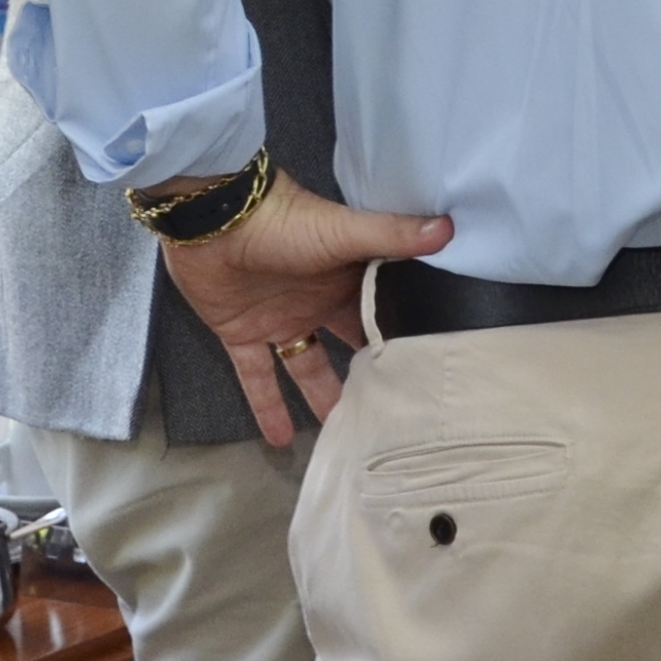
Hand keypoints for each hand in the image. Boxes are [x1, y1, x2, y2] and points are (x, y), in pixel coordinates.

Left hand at [159, 180, 452, 446]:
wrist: (212, 218)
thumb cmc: (284, 222)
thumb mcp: (343, 231)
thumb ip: (392, 234)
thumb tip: (448, 229)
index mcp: (344, 277)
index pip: (379, 315)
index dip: (398, 342)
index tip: (423, 376)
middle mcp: (316, 302)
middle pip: (346, 346)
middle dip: (366, 376)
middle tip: (391, 417)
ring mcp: (279, 320)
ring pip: (306, 368)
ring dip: (322, 399)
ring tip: (345, 440)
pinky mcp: (241, 335)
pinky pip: (258, 378)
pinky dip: (267, 408)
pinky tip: (282, 442)